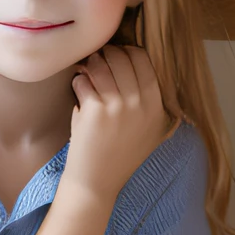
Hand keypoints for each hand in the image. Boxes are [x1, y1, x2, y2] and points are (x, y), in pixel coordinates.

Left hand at [63, 45, 176, 202]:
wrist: (97, 182)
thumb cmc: (120, 153)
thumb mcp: (149, 129)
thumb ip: (147, 98)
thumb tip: (132, 57)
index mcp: (156, 106)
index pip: (143, 60)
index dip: (127, 52)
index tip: (117, 57)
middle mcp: (140, 105)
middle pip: (121, 58)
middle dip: (106, 55)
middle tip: (97, 61)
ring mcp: (118, 107)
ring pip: (101, 65)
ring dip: (91, 65)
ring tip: (87, 72)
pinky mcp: (94, 111)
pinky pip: (83, 81)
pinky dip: (78, 82)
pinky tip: (80, 90)